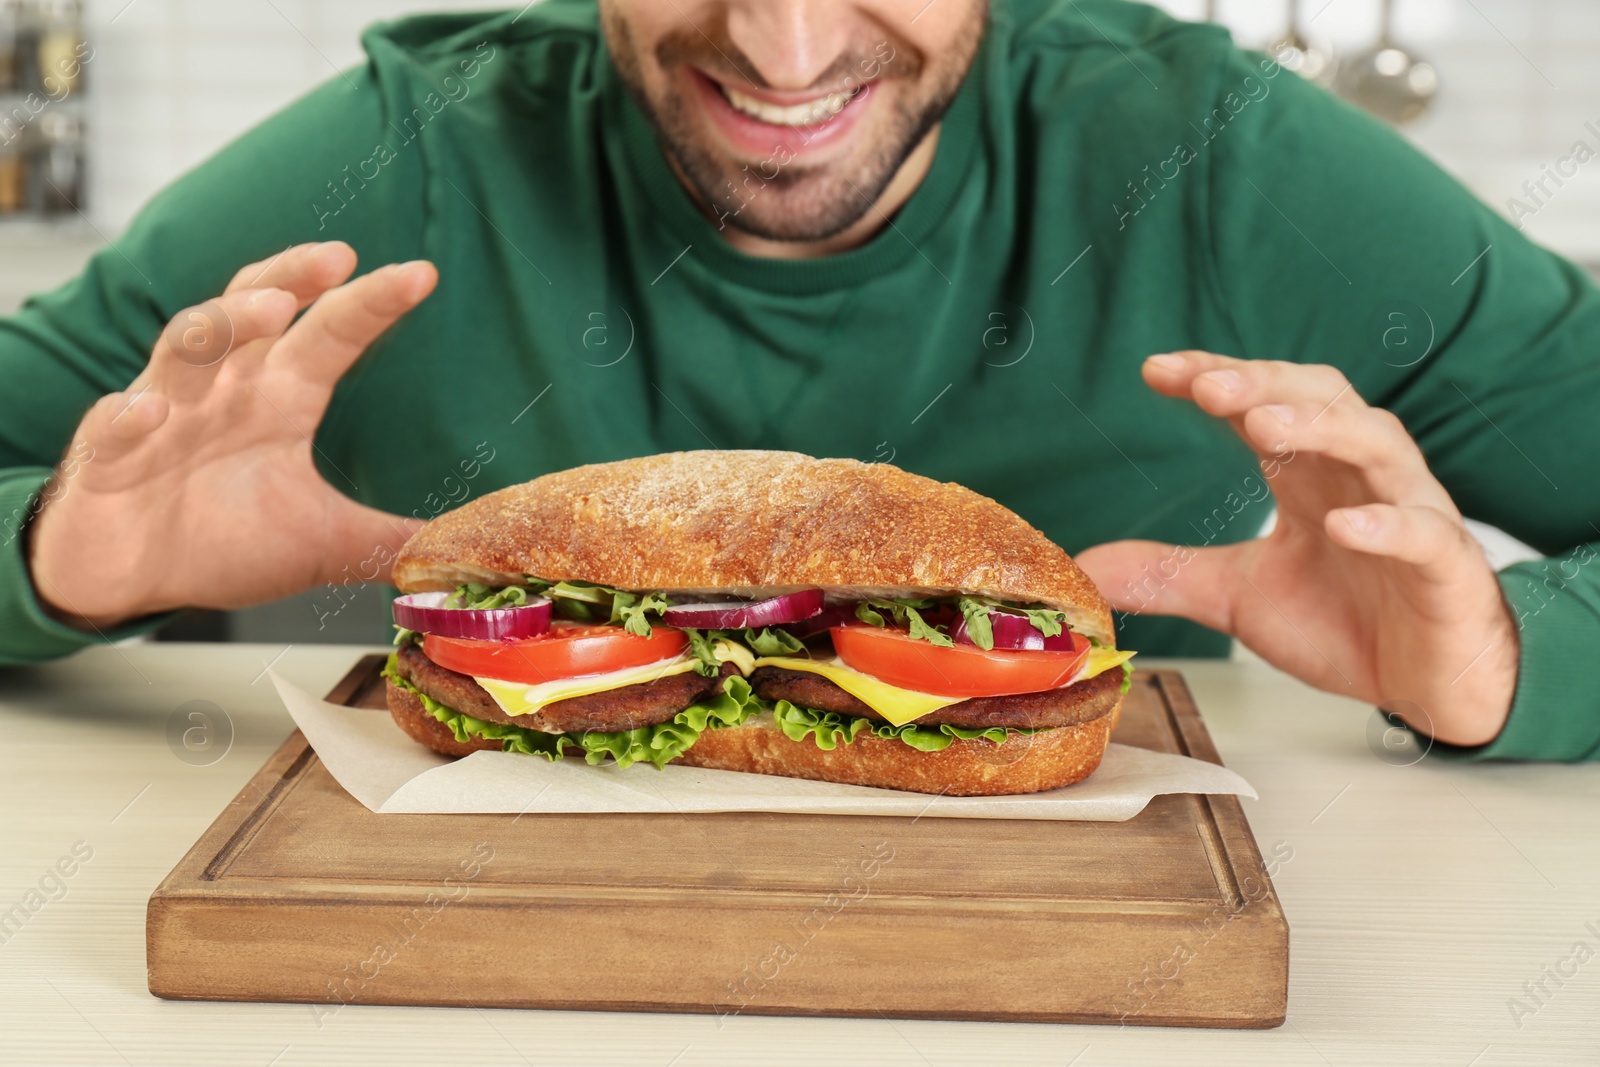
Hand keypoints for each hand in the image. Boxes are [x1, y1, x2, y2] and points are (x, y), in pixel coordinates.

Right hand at [27, 241, 437, 629]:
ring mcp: (161, 414)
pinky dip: (128, 415)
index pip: (329, 334)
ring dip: (224, 324)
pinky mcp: (106, 456)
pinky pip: (112, 425)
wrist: (128, 578)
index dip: (370, 302)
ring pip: (186, 348)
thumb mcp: (323, 544)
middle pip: (254, 311)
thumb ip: (389, 540)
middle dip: (293, 277)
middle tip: (339, 257)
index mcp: (278, 399)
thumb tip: (464, 547)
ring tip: (271, 307)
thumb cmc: (221, 542)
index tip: (422, 274)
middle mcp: (223, 390)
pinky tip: (148, 410)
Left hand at [1075, 351, 1518, 746]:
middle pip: (1319, 401)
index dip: (1215, 380)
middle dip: (1263, 385)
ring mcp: (1408, 513)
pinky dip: (1386, 525)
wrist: (1428, 681)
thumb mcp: (1237, 596)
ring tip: (1262, 427)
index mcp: (1309, 475)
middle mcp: (1359, 476)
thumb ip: (1167, 574)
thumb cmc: (1346, 620)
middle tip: (1206, 385)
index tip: (1156, 370)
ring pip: (1374, 444)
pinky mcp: (1444, 565)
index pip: (1262, 404)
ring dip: (1319, 428)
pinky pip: (1422, 532)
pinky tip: (1346, 525)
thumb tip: (1084, 565)